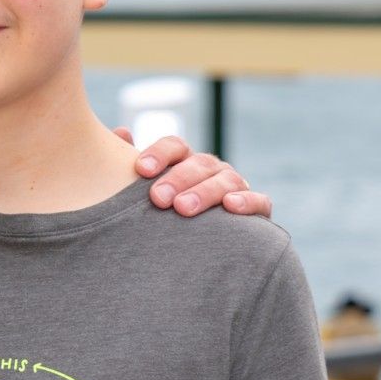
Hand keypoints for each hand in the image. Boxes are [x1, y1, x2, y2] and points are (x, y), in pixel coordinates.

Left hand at [113, 129, 271, 218]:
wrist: (204, 246)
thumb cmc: (168, 213)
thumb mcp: (146, 192)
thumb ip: (129, 166)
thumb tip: (121, 132)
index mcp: (186, 160)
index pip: (175, 146)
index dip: (159, 154)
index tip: (140, 170)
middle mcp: (212, 169)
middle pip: (199, 163)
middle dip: (178, 179)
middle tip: (158, 198)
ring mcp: (236, 187)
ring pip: (225, 180)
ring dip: (205, 192)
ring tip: (183, 208)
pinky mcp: (258, 209)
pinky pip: (259, 201)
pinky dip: (247, 201)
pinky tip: (230, 206)